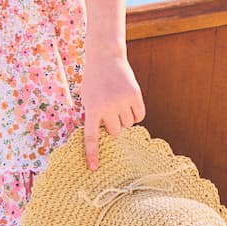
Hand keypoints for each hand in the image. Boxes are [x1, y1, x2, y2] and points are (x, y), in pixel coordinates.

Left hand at [80, 52, 145, 170]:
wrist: (105, 57)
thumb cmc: (94, 80)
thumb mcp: (87, 97)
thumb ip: (94, 116)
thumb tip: (108, 136)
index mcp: (91, 109)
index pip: (91, 137)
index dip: (92, 154)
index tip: (93, 169)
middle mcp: (107, 107)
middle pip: (115, 132)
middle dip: (114, 125)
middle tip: (110, 111)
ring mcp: (122, 101)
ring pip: (128, 124)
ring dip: (125, 118)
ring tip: (119, 103)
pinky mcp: (135, 95)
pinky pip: (139, 116)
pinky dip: (136, 114)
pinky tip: (130, 104)